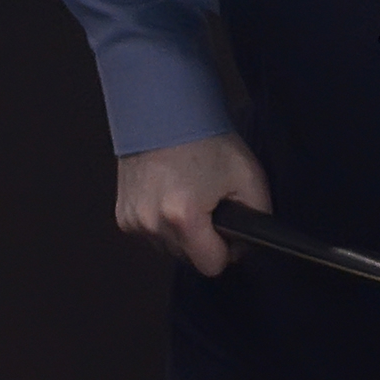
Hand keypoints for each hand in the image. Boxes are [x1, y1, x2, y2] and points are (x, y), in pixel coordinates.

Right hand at [115, 133, 270, 276]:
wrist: (165, 113)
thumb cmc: (204, 140)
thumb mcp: (249, 178)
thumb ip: (257, 218)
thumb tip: (249, 244)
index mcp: (183, 217)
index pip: (212, 266)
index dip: (228, 251)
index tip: (230, 232)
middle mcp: (152, 223)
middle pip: (190, 259)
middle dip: (205, 240)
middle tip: (211, 205)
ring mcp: (133, 220)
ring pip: (170, 249)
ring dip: (184, 233)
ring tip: (191, 197)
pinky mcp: (122, 215)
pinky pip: (153, 235)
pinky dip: (165, 223)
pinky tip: (173, 196)